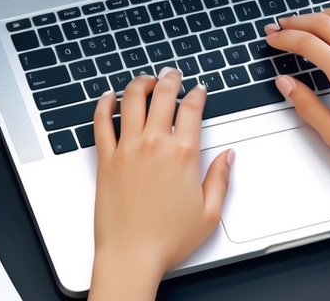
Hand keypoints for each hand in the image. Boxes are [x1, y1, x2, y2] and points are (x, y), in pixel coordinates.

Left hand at [89, 68, 233, 300]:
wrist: (131, 255)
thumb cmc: (168, 240)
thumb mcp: (210, 214)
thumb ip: (221, 179)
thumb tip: (228, 156)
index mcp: (184, 155)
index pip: (193, 109)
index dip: (198, 93)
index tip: (199, 89)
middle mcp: (155, 144)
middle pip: (163, 95)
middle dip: (170, 78)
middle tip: (173, 73)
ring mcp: (127, 149)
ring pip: (131, 100)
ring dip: (140, 83)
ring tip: (146, 80)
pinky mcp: (106, 159)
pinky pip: (101, 123)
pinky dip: (104, 105)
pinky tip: (108, 97)